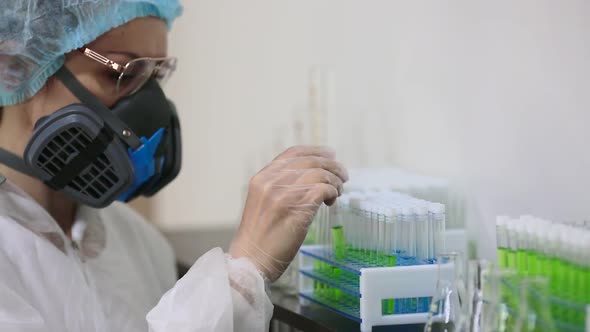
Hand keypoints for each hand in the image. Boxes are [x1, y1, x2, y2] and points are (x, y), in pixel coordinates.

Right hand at [229, 146, 348, 281]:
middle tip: (343, 175)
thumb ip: (279, 188)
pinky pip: (323, 189)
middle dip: (331, 165)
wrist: (250, 261)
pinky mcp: (296, 210)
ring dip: (335, 180)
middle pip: (310, 161)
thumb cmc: (259, 238)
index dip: (315, 151)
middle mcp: (271, 182)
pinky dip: (333, 192)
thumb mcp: (262, 204)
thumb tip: (310, 178)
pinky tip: (332, 201)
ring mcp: (283, 195)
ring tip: (338, 191)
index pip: (292, 153)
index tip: (330, 154)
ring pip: (319, 174)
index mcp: (261, 178)